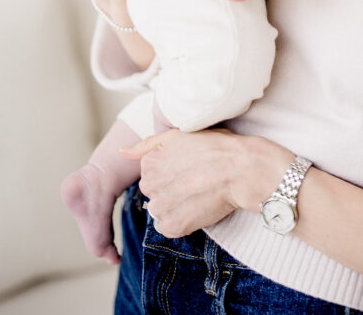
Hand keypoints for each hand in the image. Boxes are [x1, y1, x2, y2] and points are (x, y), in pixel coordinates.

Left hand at [121, 128, 291, 237]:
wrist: (240, 169)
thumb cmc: (215, 147)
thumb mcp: (178, 135)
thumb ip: (146, 144)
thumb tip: (122, 152)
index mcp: (149, 161)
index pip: (150, 171)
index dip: (171, 169)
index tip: (188, 165)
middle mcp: (150, 184)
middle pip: (153, 191)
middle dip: (169, 188)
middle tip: (194, 180)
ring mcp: (160, 207)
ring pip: (159, 210)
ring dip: (174, 206)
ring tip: (197, 194)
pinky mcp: (172, 226)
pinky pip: (168, 227)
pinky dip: (180, 221)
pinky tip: (197, 207)